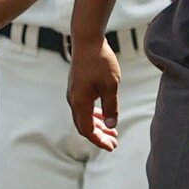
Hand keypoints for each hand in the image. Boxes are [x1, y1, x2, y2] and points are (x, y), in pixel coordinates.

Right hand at [68, 36, 120, 151]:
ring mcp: (74, 93)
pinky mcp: (77, 87)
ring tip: (112, 131)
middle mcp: (74, 100)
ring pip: (84, 116)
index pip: (88, 130)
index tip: (112, 147)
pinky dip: (95, 115)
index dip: (99, 141)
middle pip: (85, 126)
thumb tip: (112, 125)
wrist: (87, 41)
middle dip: (99, 136)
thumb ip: (111, 107)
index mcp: (80, 103)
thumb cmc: (100, 62)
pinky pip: (84, 107)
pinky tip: (104, 116)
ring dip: (98, 125)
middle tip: (114, 142)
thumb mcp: (111, 86)